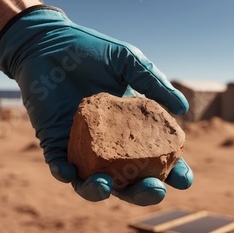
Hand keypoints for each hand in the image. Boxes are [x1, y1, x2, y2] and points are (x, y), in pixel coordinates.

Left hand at [0, 6, 192, 205]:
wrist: (49, 41)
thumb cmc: (91, 50)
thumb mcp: (128, 62)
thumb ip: (153, 83)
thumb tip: (183, 109)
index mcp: (132, 128)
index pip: (155, 157)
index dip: (172, 171)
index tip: (184, 179)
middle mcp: (109, 144)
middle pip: (129, 180)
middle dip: (143, 192)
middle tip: (155, 189)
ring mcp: (82, 146)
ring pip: (94, 181)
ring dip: (101, 190)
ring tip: (106, 185)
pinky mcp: (54, 142)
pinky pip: (59, 166)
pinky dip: (63, 174)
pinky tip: (69, 173)